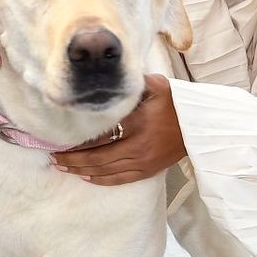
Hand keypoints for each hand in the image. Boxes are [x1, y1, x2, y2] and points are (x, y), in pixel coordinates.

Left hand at [50, 73, 185, 185]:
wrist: (202, 127)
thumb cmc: (178, 103)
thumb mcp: (157, 86)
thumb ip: (133, 83)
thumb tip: (109, 76)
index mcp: (138, 123)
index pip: (101, 136)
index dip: (79, 141)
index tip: (61, 140)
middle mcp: (138, 146)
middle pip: (97, 157)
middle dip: (73, 159)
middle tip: (54, 157)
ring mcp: (143, 161)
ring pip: (105, 171)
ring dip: (81, 170)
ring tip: (63, 167)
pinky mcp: (148, 171)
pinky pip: (119, 179)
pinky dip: (100, 179)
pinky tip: (86, 176)